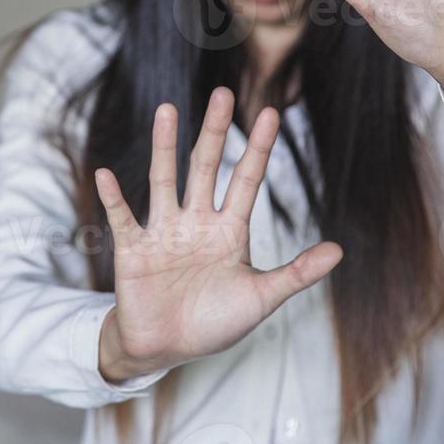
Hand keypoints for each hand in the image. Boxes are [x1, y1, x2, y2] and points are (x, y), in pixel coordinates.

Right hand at [95, 88, 343, 382]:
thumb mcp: (260, 299)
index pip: (247, 180)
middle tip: (223, 93)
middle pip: (206, 167)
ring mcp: (163, 232)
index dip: (259, 149)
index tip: (271, 112)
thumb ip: (296, 274)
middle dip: (215, 132)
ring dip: (165, 146)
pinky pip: (123, 219)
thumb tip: (339, 250)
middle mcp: (195, 222)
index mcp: (228, 230)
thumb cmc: (212, 323)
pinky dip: (113, 198)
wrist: (165, 350)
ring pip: (165, 180)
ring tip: (168, 110)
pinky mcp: (134, 250)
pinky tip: (105, 174)